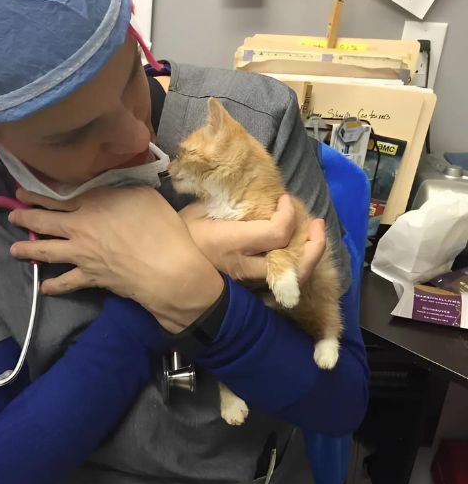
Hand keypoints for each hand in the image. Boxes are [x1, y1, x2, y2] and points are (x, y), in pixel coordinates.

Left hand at [8, 187, 223, 332]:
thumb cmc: (158, 225)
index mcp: (93, 203)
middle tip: (12, 217)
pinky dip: (54, 286)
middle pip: (44, 222)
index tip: (20, 194)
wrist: (164, 266)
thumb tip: (109, 187)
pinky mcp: (90, 277)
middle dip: (25, 219)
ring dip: (28, 250)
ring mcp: (82, 255)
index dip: (35, 196)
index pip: (57, 198)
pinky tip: (44, 288)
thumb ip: (119, 189)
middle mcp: (80, 228)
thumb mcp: (141, 194)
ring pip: (47, 251)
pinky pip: (66, 282)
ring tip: (13, 251)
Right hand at [179, 195, 325, 286]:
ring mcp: (246, 283)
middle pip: (294, 266)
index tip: (284, 200)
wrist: (164, 271)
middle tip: (318, 225)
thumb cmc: (180, 236)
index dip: (289, 215)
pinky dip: (293, 265)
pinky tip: (294, 250)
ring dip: (308, 258)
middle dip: (315, 246)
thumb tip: (257, 193)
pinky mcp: (246, 290)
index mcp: (230, 243)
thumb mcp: (198, 211)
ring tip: (313, 237)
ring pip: (290, 278)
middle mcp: (243, 267)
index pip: (276, 232)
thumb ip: (228, 203)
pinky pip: (279, 280)